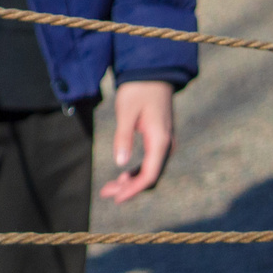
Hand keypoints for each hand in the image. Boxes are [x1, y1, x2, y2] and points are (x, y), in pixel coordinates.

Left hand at [100, 79, 176, 202]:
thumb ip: (123, 137)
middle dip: (129, 188)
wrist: (151, 75)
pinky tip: (122, 175)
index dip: (133, 189)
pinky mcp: (159, 141)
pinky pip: (150, 163)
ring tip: (110, 188)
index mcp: (160, 141)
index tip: (116, 198)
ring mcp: (164, 144)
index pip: (149, 175)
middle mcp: (166, 146)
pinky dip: (136, 171)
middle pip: (150, 177)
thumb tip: (120, 163)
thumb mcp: (126, 112)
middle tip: (106, 193)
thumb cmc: (137, 91)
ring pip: (150, 171)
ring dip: (131, 182)